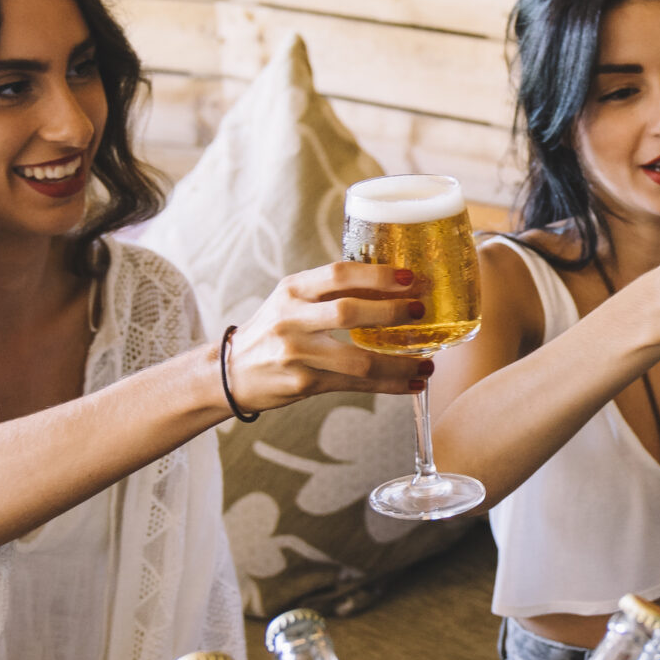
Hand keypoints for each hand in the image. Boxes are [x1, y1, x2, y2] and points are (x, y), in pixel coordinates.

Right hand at [216, 262, 434, 414]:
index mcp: (293, 289)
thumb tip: (392, 283)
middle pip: (348, 313)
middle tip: (421, 311)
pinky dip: (387, 385)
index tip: (410, 277)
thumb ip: (330, 292)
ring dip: (399, 363)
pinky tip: (410, 384)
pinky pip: (354, 385)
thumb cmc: (273, 330)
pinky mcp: (303, 383)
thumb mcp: (292, 300)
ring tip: (427, 364)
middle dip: (391, 312)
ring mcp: (296, 353)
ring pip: (357, 359)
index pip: (338, 274)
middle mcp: (292, 318)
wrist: (232, 372)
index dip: (377, 275)